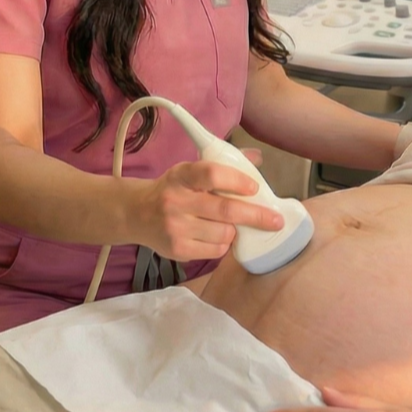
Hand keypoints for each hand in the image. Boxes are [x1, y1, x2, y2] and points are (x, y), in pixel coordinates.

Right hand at [134, 156, 282, 261]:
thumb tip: (256, 159)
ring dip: (235, 231)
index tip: (255, 187)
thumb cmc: (172, 190)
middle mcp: (176, 200)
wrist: (136, 213)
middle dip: (256, 215)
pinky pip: (215, 251)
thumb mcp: (190, 171)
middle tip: (275, 219)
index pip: (212, 173)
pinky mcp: (177, 249)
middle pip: (225, 209)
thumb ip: (222, 165)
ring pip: (224, 234)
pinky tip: (216, 237)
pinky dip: (223, 245)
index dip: (237, 180)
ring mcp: (175, 227)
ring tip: (230, 225)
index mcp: (181, 175)